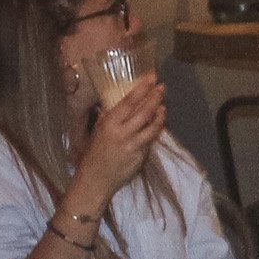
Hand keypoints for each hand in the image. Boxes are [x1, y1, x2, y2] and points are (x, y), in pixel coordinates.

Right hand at [73, 76, 165, 202]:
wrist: (95, 180)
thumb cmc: (94, 154)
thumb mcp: (98, 132)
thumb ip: (108, 117)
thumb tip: (114, 101)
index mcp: (108, 124)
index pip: (128, 102)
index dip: (141, 89)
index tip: (150, 78)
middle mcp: (122, 133)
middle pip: (143, 112)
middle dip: (154, 97)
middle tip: (162, 87)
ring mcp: (133, 145)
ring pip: (152, 126)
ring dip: (160, 114)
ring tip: (163, 105)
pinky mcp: (141, 156)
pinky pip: (151, 140)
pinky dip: (157, 129)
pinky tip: (160, 123)